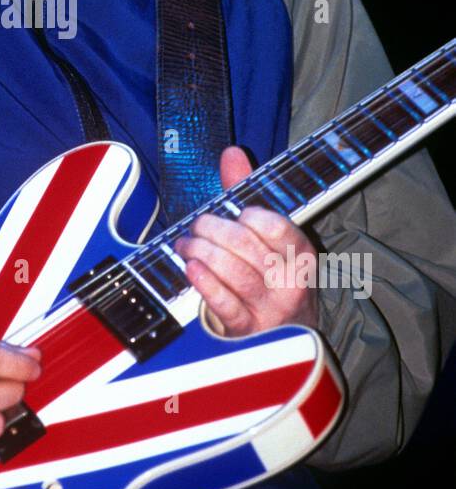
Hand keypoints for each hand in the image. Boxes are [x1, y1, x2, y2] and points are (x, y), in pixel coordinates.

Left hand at [173, 146, 319, 337]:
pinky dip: (204, 282)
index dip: (251, 216)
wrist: (285, 335)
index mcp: (301, 255)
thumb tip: (232, 153)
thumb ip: (248, 193)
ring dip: (202, 252)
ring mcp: (270, 310)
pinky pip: (224, 303)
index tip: (237, 213)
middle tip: (197, 225)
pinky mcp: (247, 331)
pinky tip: (191, 268)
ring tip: (186, 245)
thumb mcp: (267, 236)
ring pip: (234, 273)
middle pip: (248, 247)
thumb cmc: (271, 276)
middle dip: (214, 230)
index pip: (278, 227)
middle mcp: (291, 284)